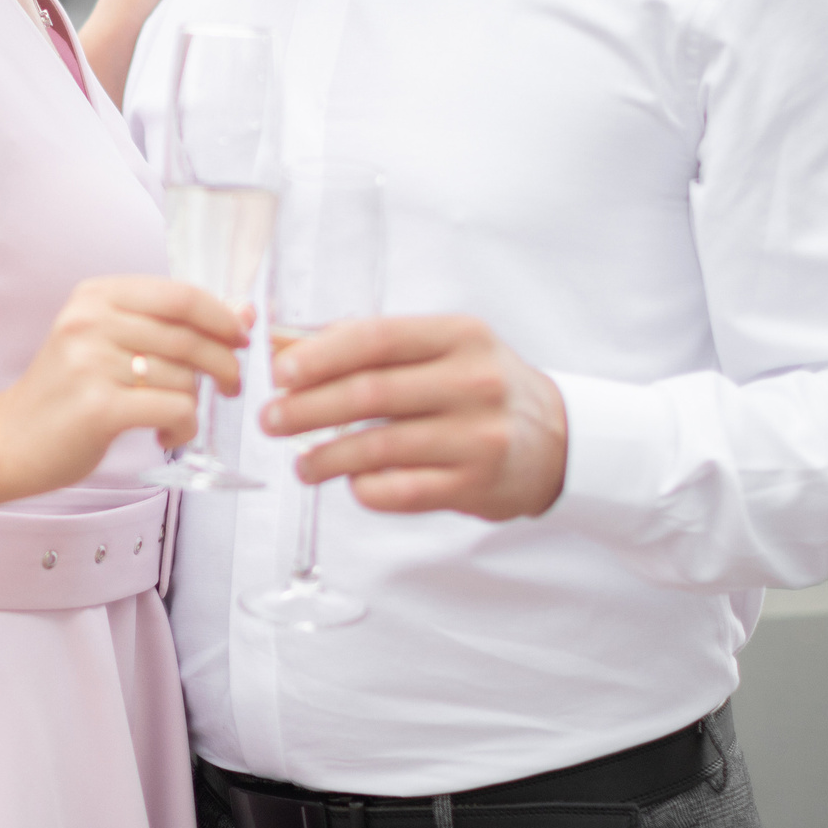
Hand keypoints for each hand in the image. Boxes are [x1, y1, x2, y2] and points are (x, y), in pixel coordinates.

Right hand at [0, 275, 247, 497]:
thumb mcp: (107, 344)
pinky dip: (184, 428)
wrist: (6, 440)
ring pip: (185, 377)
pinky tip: (167, 436)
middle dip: (224, 363)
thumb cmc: (65, 395)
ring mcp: (91, 363)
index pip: (180, 295)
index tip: (239, 338)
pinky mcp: (98, 407)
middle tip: (231, 385)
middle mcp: (90, 321)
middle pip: (189, 336)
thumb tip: (243, 314)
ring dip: (195, 405)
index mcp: (94, 296)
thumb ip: (168, 328)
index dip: (221, 316)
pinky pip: (174, 409)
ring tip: (174, 419)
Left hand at [264, 316, 568, 519]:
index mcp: (459, 336)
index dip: (321, 355)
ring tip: (302, 464)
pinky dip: (365, 488)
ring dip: (327, 457)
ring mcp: (478, 436)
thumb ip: (373, 345)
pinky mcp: (477, 485)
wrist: (557, 439)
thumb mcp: (443, 348)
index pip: (377, 339)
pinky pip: (402, 491)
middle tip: (271, 420)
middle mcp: (473, 382)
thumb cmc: (480, 386)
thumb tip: (289, 349)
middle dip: (308, 409)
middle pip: (371, 394)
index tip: (280, 373)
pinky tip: (349, 483)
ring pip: (380, 448)